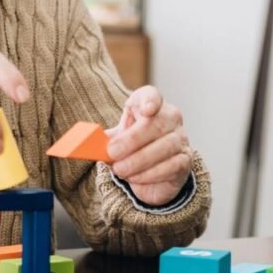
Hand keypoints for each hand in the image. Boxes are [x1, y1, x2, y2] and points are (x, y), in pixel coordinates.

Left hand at [106, 86, 192, 205]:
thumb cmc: (129, 148)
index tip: (145, 110)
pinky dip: (150, 174)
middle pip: (156, 124)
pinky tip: (135, 177)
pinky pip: (171, 166)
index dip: (150, 100)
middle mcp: (170, 118)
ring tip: (120, 170)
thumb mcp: (113, 140)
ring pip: (165, 147)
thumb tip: (87, 144)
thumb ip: (101, 141)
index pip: (152, 95)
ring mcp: (181, 138)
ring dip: (138, 161)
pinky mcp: (185, 160)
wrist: (148, 171)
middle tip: (112, 153)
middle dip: (132, 140)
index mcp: (149, 105)